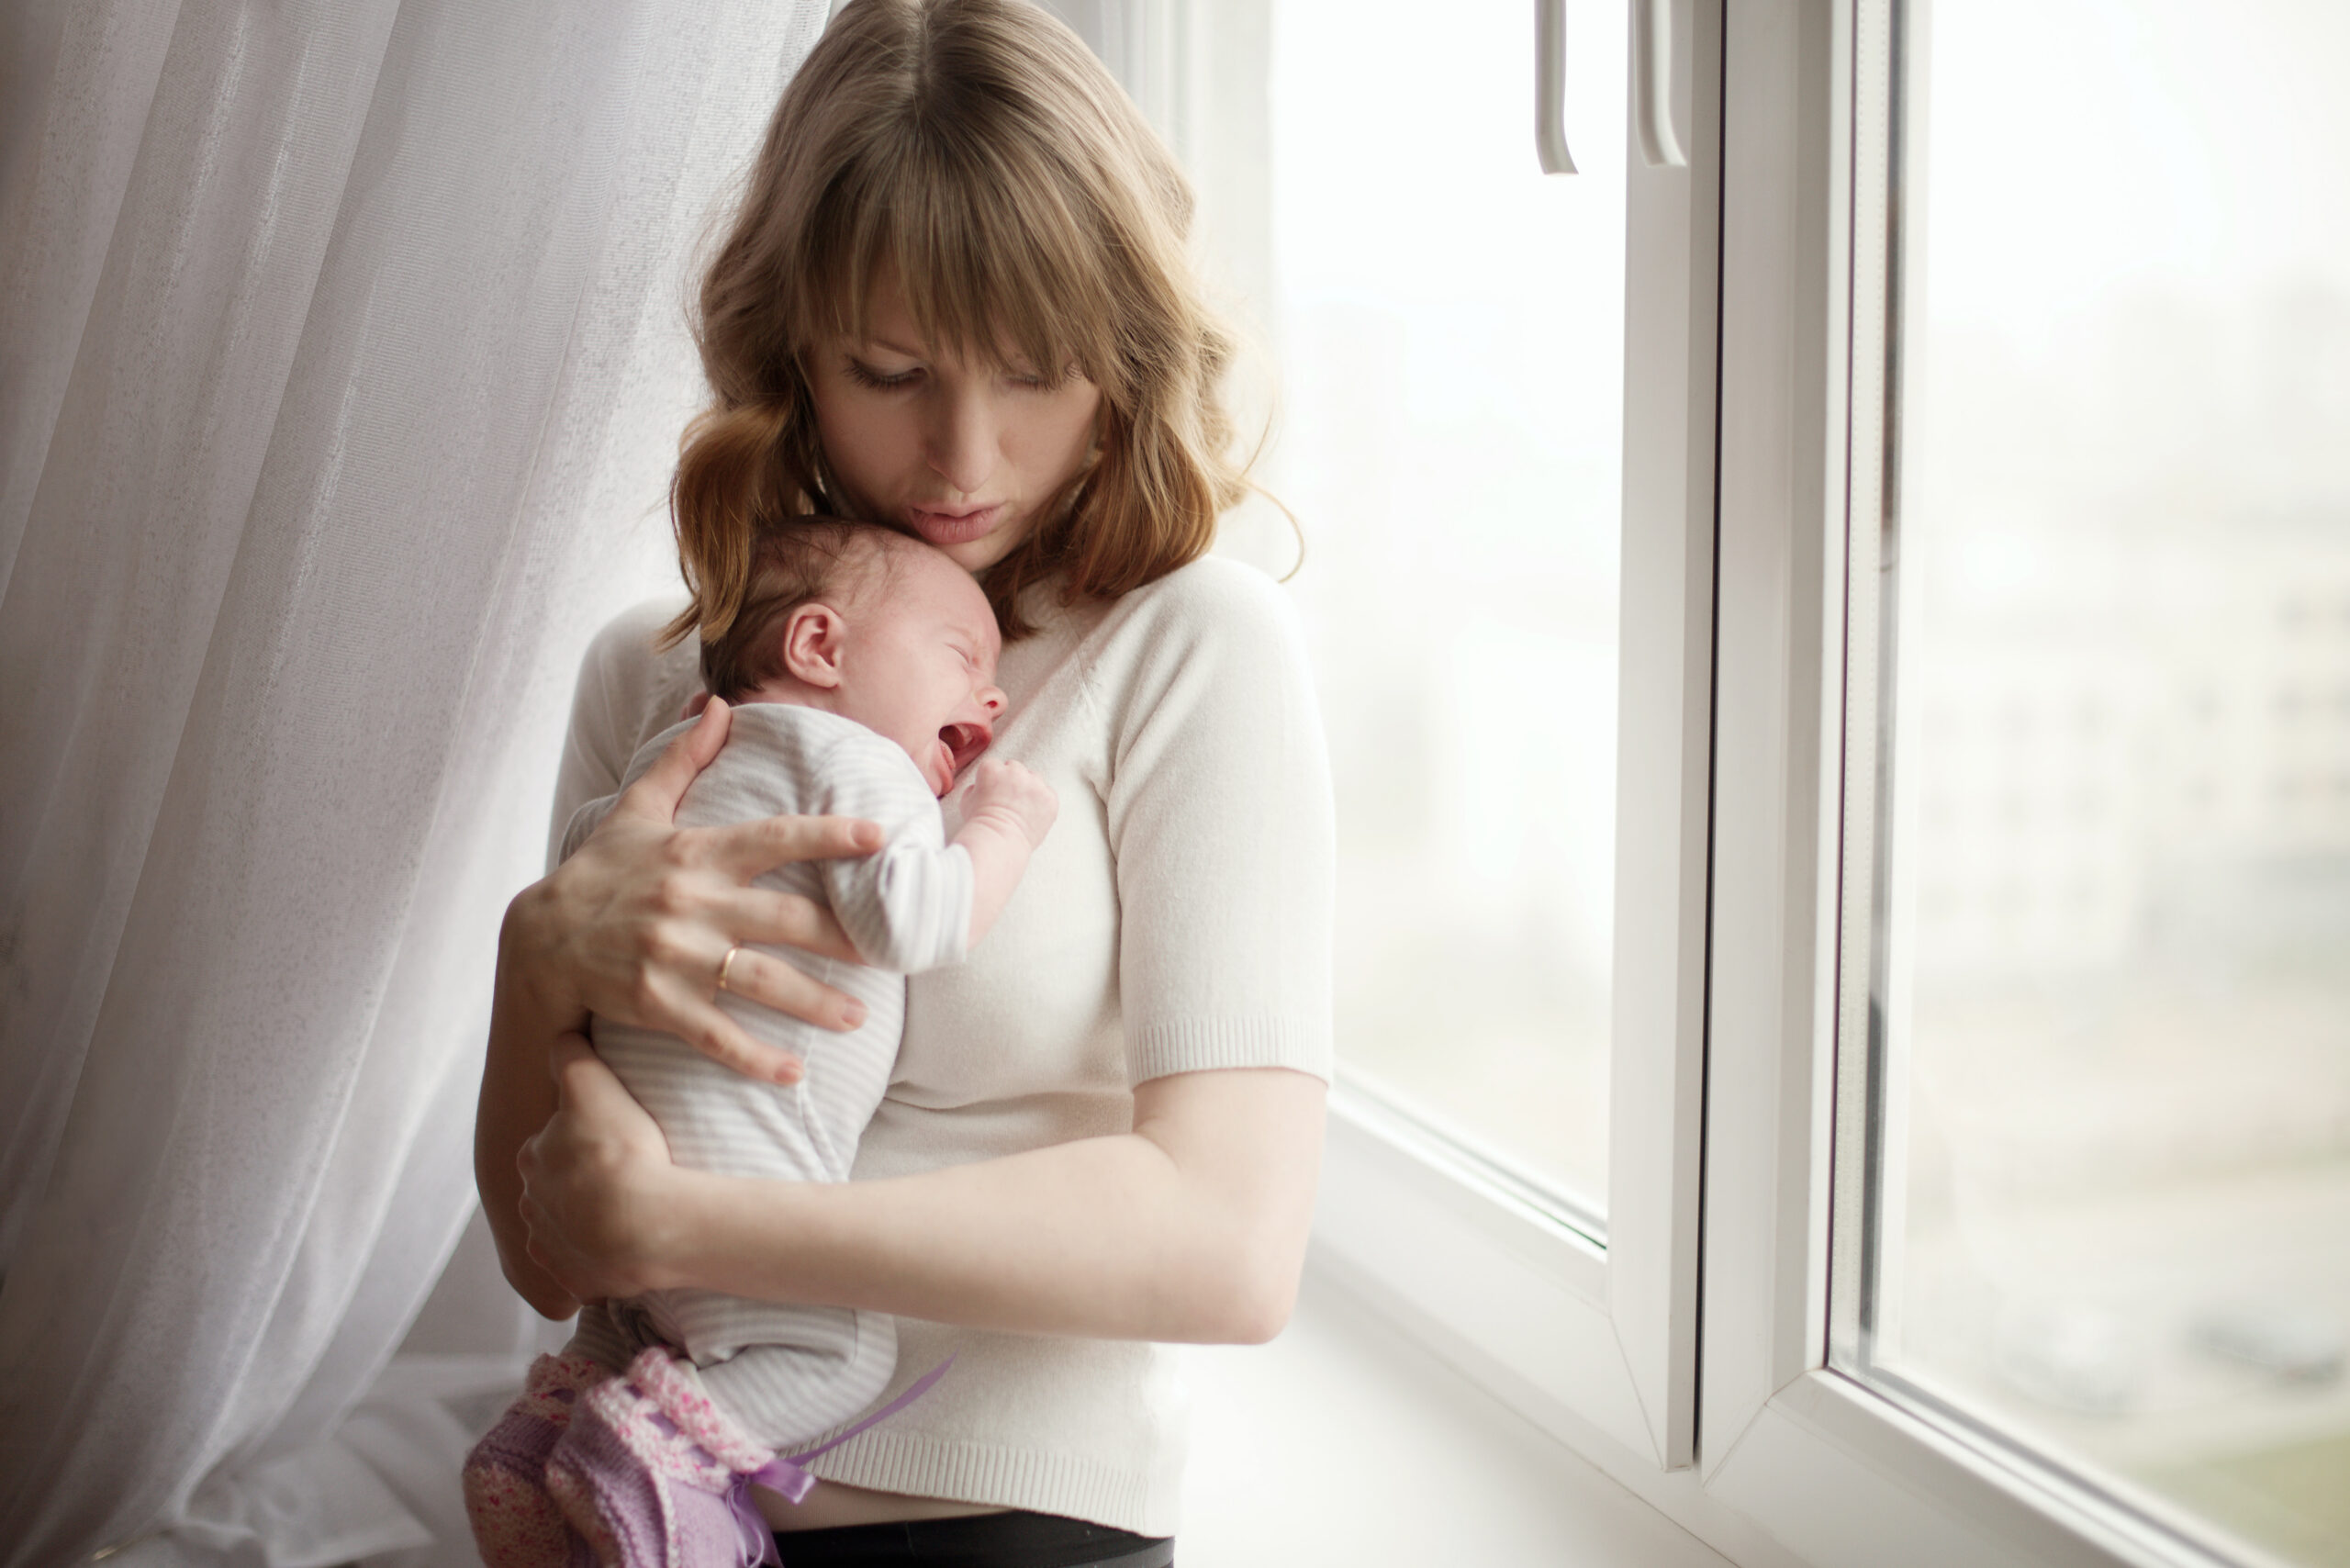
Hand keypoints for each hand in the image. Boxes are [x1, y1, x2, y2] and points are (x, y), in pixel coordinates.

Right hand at [504, 697, 883, 1082]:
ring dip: (814, 1004)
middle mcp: (691, 904)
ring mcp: (674, 958)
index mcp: (696, 854)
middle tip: (893, 953)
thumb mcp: (636, 812)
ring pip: (760, 983)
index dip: (827, 835)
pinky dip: (755, 1058)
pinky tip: (794, 1074)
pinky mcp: (656, 1004)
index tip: (879, 837)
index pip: (773, 839)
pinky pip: (715, 1036)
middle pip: (784, 920)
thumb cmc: (599, 873)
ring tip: (858, 1019)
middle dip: (842, 938)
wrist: (538, 942)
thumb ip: (684, 762)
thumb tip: (720, 706)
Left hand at [517, 1034, 685, 1303]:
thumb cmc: (619, 1150)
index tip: (609, 1140)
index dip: (579, 1139)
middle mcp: (532, 1207)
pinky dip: (604, 1261)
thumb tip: (560, 1040)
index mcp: (532, 1160)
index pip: (549, 1144)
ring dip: (590, 1225)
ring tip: (633, 1214)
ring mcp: (554, 1249)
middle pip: (555, 1190)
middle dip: (579, 1185)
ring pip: (568, 1232)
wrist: (642, 1223)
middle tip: (625, 1176)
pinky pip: (589, 1270)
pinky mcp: (580, 1282)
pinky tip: (633, 1246)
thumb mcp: (591, 1083)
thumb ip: (572, 1056)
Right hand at [962, 757, 1057, 847]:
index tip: (993, 793)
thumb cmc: (980, 825)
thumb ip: (975, 787)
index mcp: (991, 768)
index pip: (994, 765)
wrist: (999, 842)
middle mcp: (1014, 771)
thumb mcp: (966, 801)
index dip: (993, 780)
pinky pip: (1048, 794)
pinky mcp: (1049, 797)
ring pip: (1034, 778)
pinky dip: (1043, 803)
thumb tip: (979, 787)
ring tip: (1022, 808)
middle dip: (1012, 781)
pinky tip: (1033, 815)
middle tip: (1009, 800)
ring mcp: (1035, 783)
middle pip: (1015, 768)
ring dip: (1029, 789)